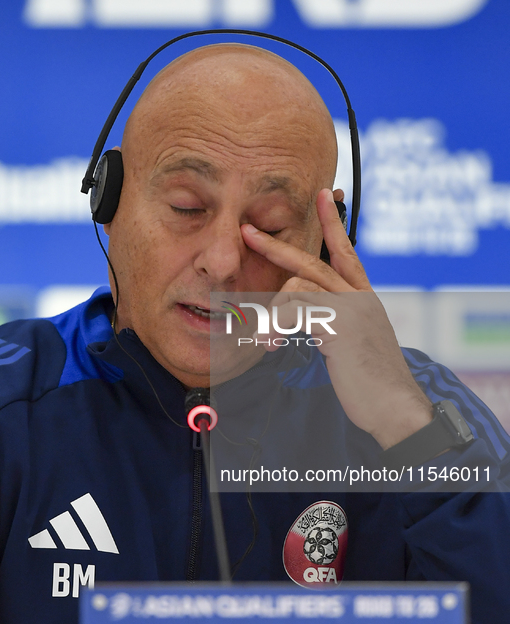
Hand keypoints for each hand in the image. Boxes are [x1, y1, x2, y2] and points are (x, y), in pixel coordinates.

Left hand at [241, 188, 432, 449]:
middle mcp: (360, 296)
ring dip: (271, 312)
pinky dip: (275, 325)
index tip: (324, 195)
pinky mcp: (341, 324)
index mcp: (364, 298)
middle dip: (276, 246)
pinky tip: (272, 344)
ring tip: (264, 339)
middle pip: (312, 261)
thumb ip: (334, 323)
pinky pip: (294, 310)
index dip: (332, 224)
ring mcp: (352, 308)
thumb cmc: (371, 383)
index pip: (346, 251)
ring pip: (297, 286)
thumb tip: (308, 319)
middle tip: (248, 231)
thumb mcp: (352, 345)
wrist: (395, 408)